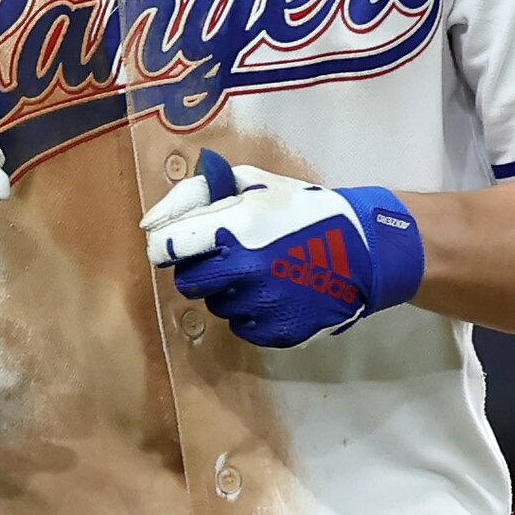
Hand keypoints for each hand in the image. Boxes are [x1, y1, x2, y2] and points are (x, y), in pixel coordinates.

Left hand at [143, 152, 424, 346]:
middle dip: (200, 270)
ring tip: (260, 274)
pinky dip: (251, 314)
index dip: (167, 247)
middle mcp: (245, 269)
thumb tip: (151, 221)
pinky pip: (241, 328)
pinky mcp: (277, 331)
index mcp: (236, 227)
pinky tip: (274, 293)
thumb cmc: (303, 210)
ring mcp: (262, 305)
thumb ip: (198, 194)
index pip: (169, 247)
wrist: (364, 249)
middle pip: (187, 283)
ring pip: (216, 306)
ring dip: (228, 292)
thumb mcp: (254, 183)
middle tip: (226, 258)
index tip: (177, 247)